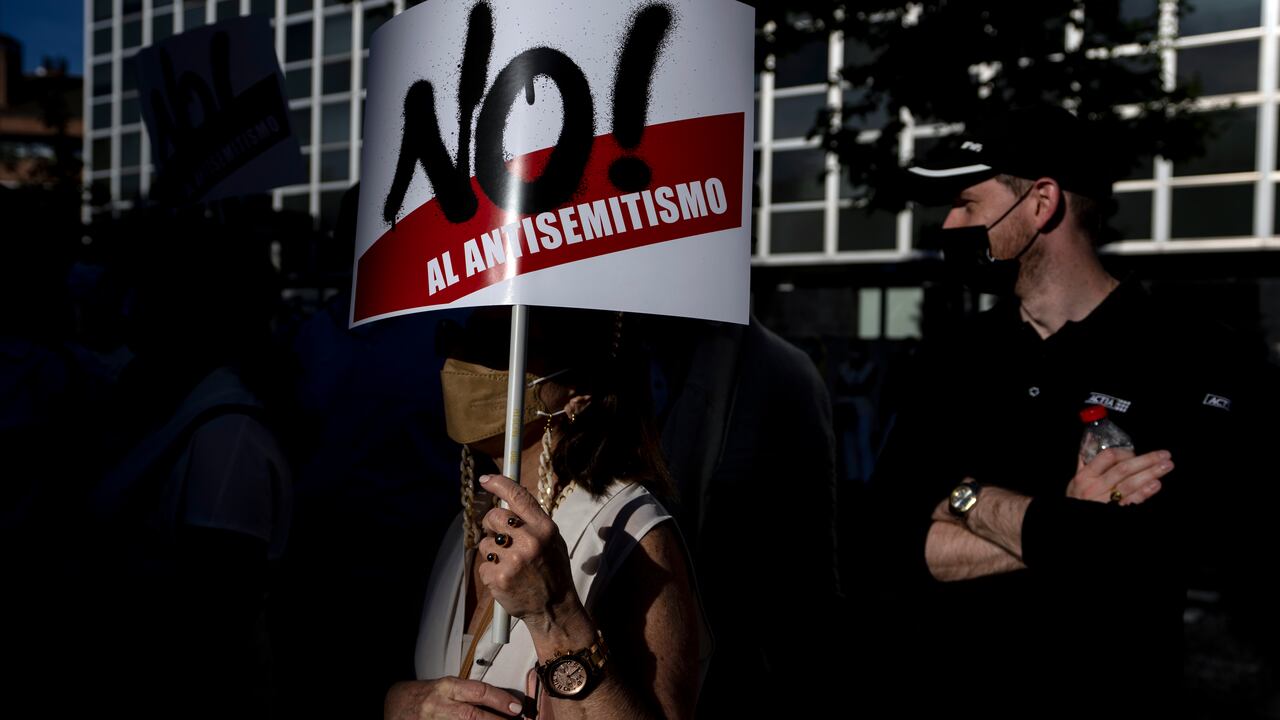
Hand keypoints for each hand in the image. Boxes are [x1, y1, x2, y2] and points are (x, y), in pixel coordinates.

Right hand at [384, 677, 524, 719]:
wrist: (397, 703)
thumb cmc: (427, 695)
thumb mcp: (448, 687)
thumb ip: (470, 693)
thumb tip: (503, 702)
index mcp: (447, 687)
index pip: (478, 691)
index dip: (500, 700)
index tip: (517, 708)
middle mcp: (440, 705)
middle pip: (472, 715)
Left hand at [476, 474, 583, 634]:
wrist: (554, 608)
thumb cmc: (553, 572)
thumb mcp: (553, 541)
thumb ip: (533, 522)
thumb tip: (508, 499)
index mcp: (545, 528)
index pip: (519, 496)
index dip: (500, 484)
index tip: (486, 479)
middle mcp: (529, 541)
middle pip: (494, 516)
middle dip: (491, 524)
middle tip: (499, 536)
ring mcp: (513, 560)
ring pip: (485, 542)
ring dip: (491, 551)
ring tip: (508, 563)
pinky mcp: (499, 577)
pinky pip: (483, 564)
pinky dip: (490, 571)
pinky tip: (505, 578)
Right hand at [1066, 448, 1172, 505]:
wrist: (1076, 521)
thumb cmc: (1076, 501)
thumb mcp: (1075, 482)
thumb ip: (1084, 463)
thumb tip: (1092, 441)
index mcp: (1085, 476)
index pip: (1107, 457)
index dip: (1125, 452)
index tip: (1135, 452)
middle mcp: (1095, 487)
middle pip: (1124, 469)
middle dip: (1146, 460)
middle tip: (1164, 455)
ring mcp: (1106, 501)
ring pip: (1130, 484)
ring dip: (1150, 473)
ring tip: (1166, 466)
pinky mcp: (1115, 512)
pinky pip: (1132, 500)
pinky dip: (1145, 492)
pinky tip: (1156, 485)